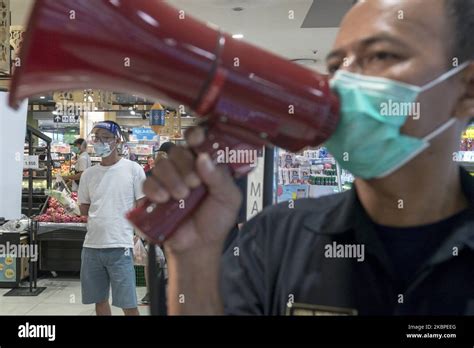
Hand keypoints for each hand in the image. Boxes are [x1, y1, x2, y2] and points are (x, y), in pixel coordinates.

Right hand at [142, 126, 241, 255]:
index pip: (197, 140)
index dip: (195, 135)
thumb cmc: (216, 220)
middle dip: (185, 165)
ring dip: (172, 178)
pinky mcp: (154, 193)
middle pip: (177, 150)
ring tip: (182, 196)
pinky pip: (147, 181)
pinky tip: (164, 199)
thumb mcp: (228, 199)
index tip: (196, 140)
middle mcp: (185, 167)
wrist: (199, 246)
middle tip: (194, 183)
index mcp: (205, 164)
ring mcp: (168, 179)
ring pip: (161, 164)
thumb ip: (220, 178)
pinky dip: (155, 188)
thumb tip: (203, 158)